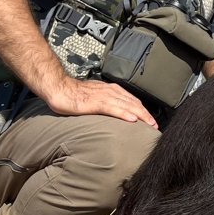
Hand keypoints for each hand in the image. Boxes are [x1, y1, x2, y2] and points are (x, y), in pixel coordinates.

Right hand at [43, 76, 157, 127]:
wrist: (59, 88)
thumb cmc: (74, 94)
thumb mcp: (95, 96)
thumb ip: (106, 102)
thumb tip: (114, 112)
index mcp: (112, 90)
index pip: (132, 101)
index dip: (143, 111)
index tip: (150, 121)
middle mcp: (111, 91)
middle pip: (134, 103)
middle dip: (146, 115)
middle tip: (155, 126)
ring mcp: (104, 96)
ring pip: (127, 106)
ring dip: (141, 116)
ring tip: (149, 124)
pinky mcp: (95, 102)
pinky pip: (113, 108)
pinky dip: (124, 114)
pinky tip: (132, 120)